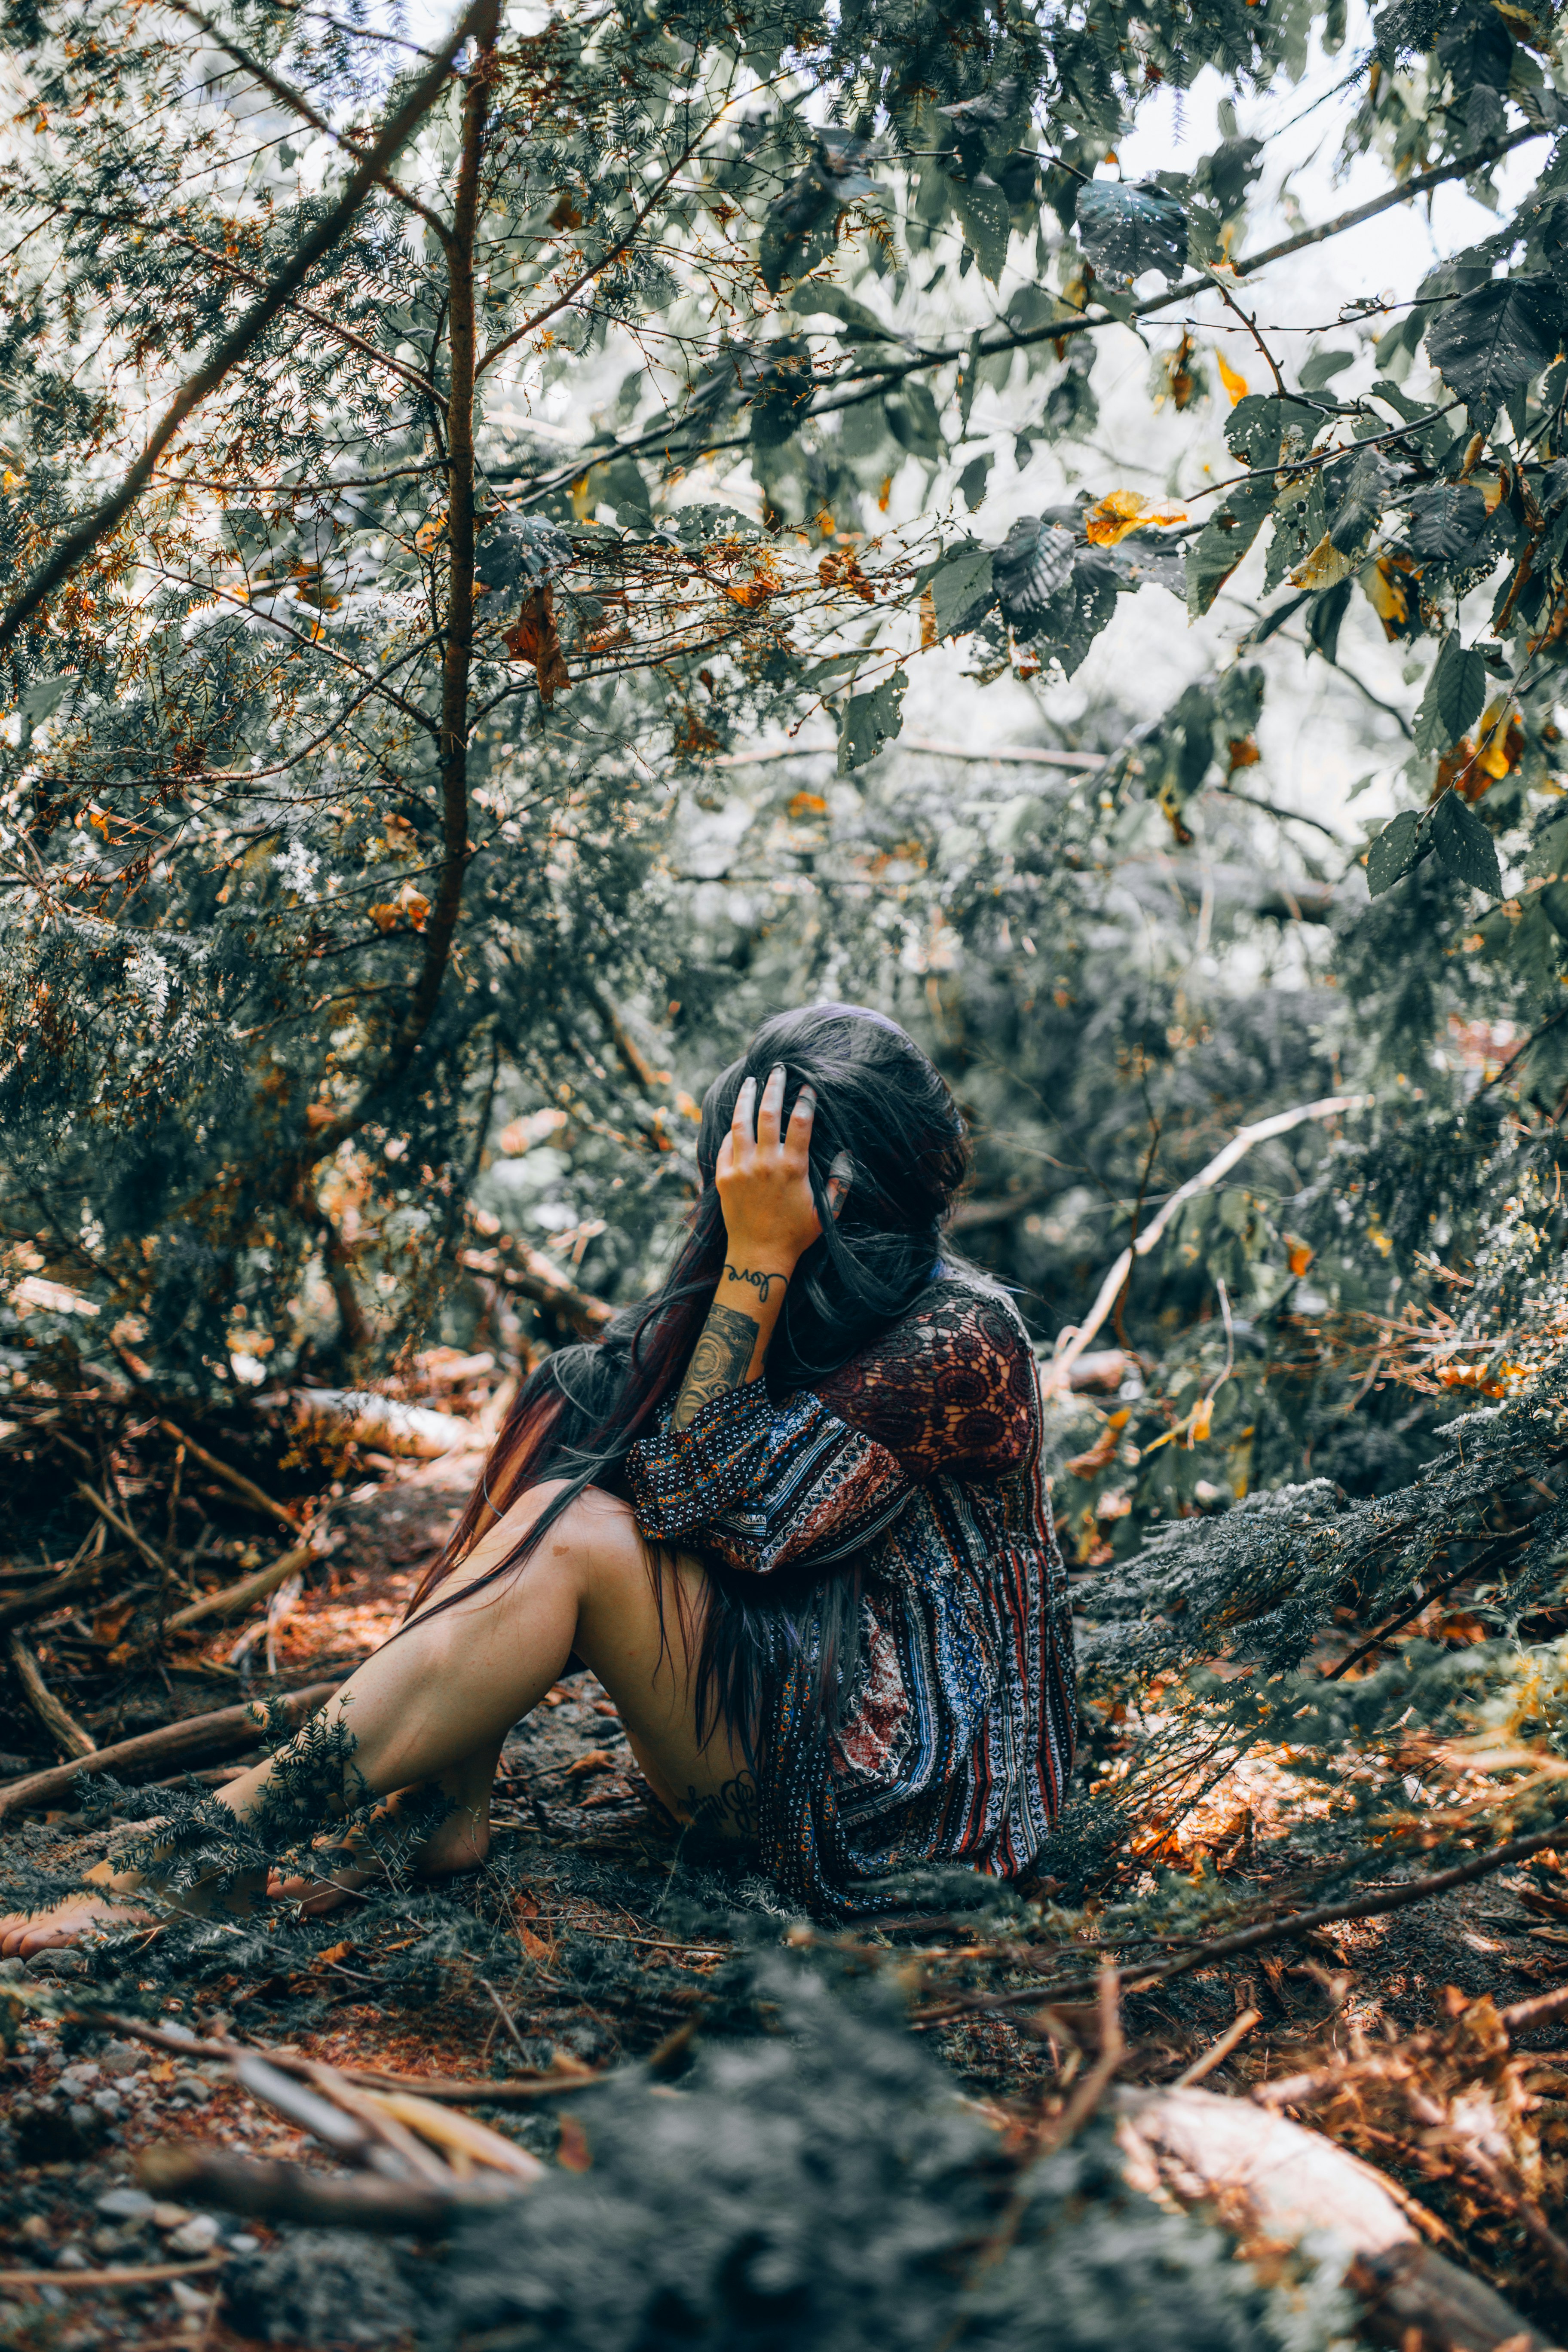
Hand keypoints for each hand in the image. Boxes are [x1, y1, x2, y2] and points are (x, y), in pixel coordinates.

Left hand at [715, 1065, 819, 1274]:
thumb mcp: (826, 1213)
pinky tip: (736, 1119)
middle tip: (778, 1069)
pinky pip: (726, 1145)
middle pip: (768, 1113)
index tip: (808, 1085)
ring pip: (740, 1122)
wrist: (758, 1256)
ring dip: (746, 1098)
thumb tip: (846, 1156)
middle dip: (774, 1086)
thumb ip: (838, 1184)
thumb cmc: (796, 1235)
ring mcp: (741, 1168)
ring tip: (750, 1081)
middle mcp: (764, 1163)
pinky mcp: (724, 1177)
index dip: (805, 1100)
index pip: (800, 1122)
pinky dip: (731, 1130)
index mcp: (792, 1168)